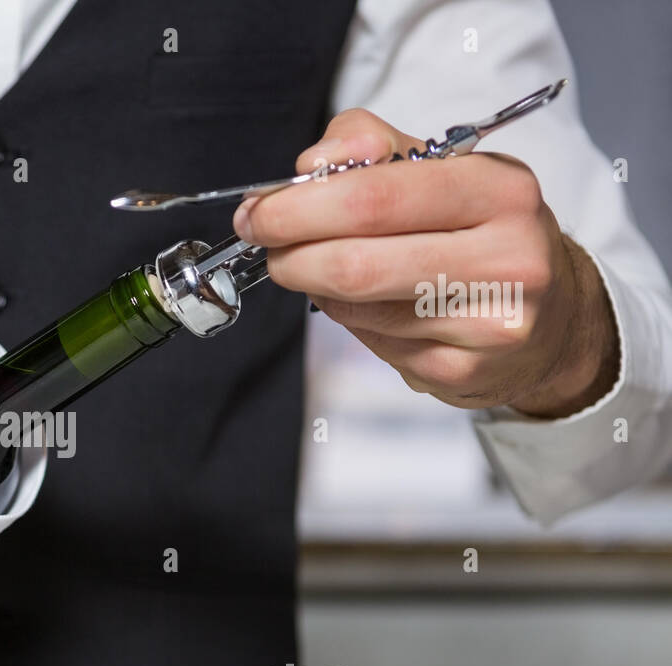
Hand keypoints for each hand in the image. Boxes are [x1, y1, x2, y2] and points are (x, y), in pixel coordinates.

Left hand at [234, 108, 618, 417]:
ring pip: (357, 308)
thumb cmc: (480, 230)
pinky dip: (349, 320)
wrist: (553, 316)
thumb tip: (311, 164)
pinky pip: (372, 343)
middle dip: (291, 254)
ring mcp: (488, 323)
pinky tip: (364, 304)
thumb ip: (368, 147)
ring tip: (319, 267)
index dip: (298, 208)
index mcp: (500, 189)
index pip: (374, 196)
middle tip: (267, 245)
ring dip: (316, 287)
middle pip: (356, 263)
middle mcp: (507, 258)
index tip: (259, 212)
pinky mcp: (463, 370)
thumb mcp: (441, 167)